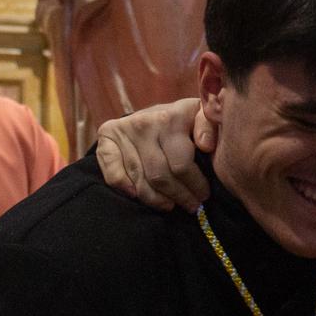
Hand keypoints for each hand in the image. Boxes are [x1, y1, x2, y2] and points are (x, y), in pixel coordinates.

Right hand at [95, 97, 213, 210]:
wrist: (155, 111)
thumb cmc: (185, 120)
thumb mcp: (202, 117)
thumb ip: (209, 125)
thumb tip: (206, 145)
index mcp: (172, 117)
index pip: (181, 165)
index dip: (195, 185)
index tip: (204, 195)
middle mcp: (145, 122)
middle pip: (160, 176)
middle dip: (179, 196)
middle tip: (190, 205)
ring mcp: (124, 129)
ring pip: (139, 180)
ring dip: (156, 199)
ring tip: (170, 205)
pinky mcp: (106, 136)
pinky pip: (112, 172)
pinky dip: (124, 187)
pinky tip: (137, 196)